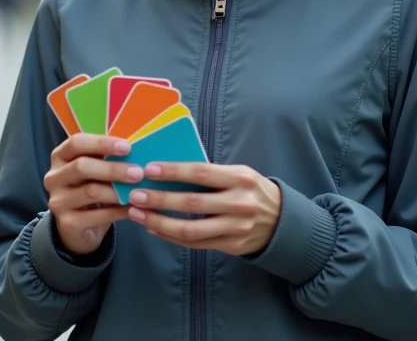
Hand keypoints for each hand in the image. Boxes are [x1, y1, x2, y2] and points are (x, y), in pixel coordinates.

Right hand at [43, 134, 143, 256]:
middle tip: (138, 173)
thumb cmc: (91, 187)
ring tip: (139, 192)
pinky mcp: (67, 223)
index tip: (127, 147)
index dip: (101, 143)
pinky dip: (119, 211)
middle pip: (81, 167)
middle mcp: (54, 177)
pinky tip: (134, 208)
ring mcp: (58, 201)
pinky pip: (98, 215)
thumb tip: (137, 149)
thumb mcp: (95, 169)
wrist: (78, 226)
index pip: (76, 143)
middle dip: (113, 169)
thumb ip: (107, 157)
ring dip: (118, 191)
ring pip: (91, 192)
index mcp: (60, 156)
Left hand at [125, 163, 281, 256]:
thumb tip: (169, 171)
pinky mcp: (231, 247)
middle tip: (135, 195)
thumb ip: (211, 175)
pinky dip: (171, 237)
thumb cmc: (251, 190)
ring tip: (137, 214)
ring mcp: (235, 229)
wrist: (282, 221)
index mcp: (240, 179)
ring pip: (190, 230)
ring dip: (159, 223)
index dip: (174, 171)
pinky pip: (195, 244)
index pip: (201, 173)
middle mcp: (239, 204)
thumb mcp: (239, 174)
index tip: (149, 169)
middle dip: (159, 199)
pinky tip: (154, 229)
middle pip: (192, 203)